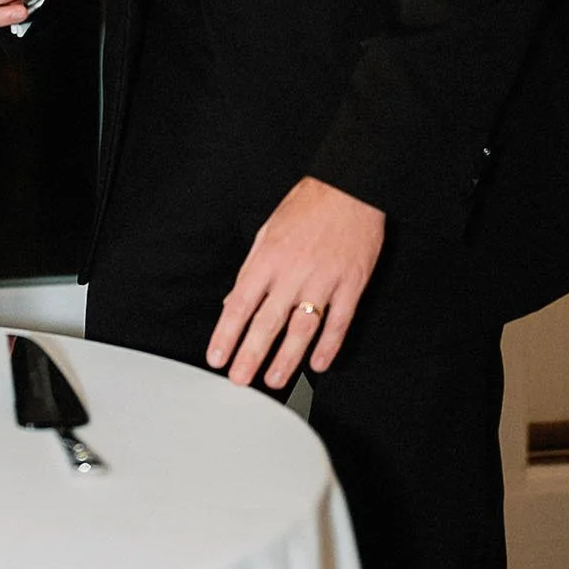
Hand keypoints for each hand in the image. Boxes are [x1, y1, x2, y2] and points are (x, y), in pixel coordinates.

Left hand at [206, 177, 385, 386]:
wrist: (349, 188)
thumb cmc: (306, 207)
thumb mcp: (267, 231)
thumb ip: (251, 270)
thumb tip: (232, 302)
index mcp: (268, 257)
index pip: (240, 303)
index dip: (227, 334)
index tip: (217, 357)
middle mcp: (293, 272)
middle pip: (268, 322)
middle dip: (250, 354)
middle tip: (240, 380)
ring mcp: (324, 280)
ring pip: (303, 328)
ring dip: (287, 358)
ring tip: (274, 379)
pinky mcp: (351, 284)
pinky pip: (339, 322)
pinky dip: (329, 346)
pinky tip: (318, 364)